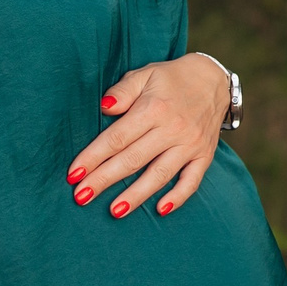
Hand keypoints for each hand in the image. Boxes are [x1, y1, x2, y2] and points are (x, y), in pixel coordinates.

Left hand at [65, 54, 227, 218]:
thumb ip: (123, 90)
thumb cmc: (171, 79)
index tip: (73, 174)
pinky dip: (178, 197)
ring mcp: (191, 144)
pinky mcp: (205, 155)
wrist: (214, 80)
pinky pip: (192, 180)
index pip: (117, 138)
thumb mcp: (145, 74)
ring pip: (159, 174)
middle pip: (132, 159)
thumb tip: (104, 107)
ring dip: (136, 195)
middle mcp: (173, 128)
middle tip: (81, 196)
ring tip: (114, 211)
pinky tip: (160, 210)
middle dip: (104, 179)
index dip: (93, 157)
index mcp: (154, 108)